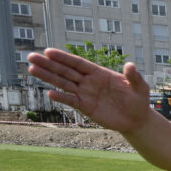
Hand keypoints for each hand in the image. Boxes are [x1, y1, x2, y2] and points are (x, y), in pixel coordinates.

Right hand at [26, 48, 153, 131]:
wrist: (136, 119)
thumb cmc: (138, 100)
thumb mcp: (139, 87)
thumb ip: (133, 76)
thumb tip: (129, 65)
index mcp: (99, 73)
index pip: (78, 63)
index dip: (63, 57)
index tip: (48, 51)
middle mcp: (89, 82)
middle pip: (65, 71)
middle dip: (48, 64)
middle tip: (30, 57)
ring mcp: (85, 94)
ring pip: (63, 84)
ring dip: (48, 77)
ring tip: (31, 70)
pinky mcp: (86, 107)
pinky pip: (71, 101)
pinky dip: (61, 98)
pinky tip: (49, 93)